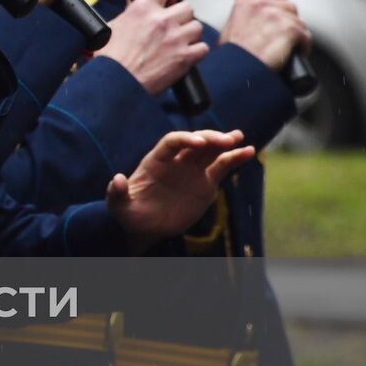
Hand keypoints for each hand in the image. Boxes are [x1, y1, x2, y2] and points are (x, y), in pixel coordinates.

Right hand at [95, 0, 208, 94]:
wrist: (115, 83)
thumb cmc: (110, 60)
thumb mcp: (113, 27)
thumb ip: (130, 14)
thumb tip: (138, 6)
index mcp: (142, 9)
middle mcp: (161, 20)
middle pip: (187, 7)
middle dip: (181, 17)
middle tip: (172, 26)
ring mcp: (175, 38)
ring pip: (197, 26)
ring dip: (189, 34)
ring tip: (177, 43)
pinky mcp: (184, 57)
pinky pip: (203, 48)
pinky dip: (196, 52)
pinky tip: (184, 55)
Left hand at [105, 129, 254, 251]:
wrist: (146, 227)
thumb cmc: (129, 214)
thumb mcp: (119, 206)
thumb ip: (117, 193)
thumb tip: (118, 179)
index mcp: (155, 161)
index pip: (172, 142)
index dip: (185, 139)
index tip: (199, 142)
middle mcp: (175, 161)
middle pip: (195, 142)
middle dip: (210, 138)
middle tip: (227, 139)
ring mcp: (192, 170)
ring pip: (211, 151)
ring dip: (225, 143)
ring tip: (239, 138)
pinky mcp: (205, 182)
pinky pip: (222, 167)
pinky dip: (235, 158)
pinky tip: (248, 152)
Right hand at [219, 0, 311, 71]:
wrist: (237, 70)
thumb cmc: (231, 56)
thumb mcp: (229, 29)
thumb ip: (244, 18)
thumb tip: (256, 22)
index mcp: (245, 3)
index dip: (279, 3)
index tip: (279, 14)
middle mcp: (260, 5)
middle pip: (288, 6)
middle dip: (288, 20)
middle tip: (283, 36)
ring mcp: (276, 16)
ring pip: (298, 21)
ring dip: (296, 34)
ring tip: (288, 47)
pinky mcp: (290, 28)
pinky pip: (305, 35)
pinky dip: (303, 46)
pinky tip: (295, 53)